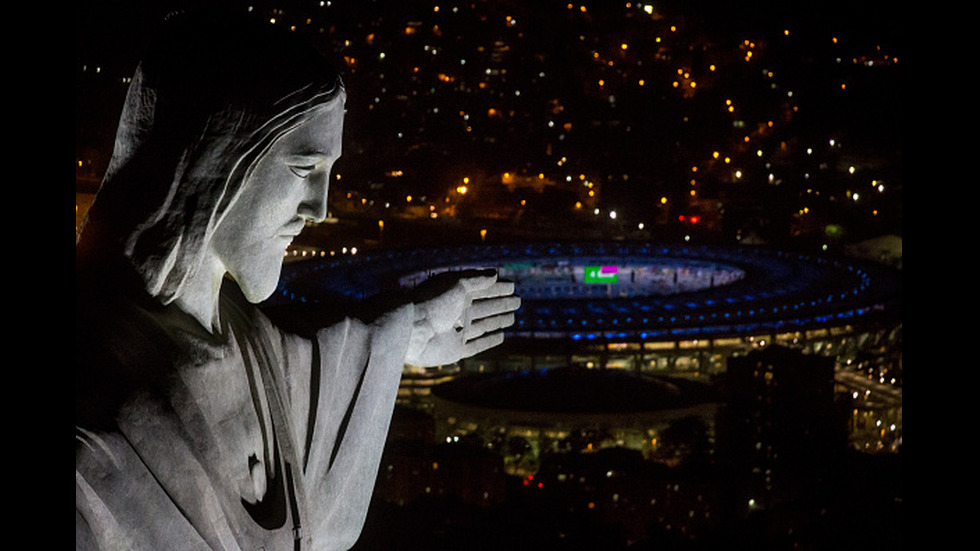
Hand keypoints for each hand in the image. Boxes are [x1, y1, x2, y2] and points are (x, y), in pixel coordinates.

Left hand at [405, 269, 520, 366]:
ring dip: (498, 320)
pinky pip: (476, 345)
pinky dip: (489, 340)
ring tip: (513, 317)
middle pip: (483, 306)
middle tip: (518, 300)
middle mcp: (455, 312)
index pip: (480, 288)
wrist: (412, 330)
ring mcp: (455, 332)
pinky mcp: (455, 350)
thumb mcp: (457, 284)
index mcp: (454, 294)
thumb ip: (477, 279)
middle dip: (501, 303)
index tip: (513, 285)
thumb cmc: (432, 302)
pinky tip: (502, 335)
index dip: (497, 287)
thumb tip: (495, 273)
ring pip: (482, 325)